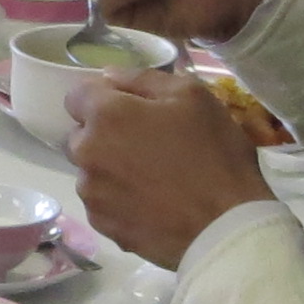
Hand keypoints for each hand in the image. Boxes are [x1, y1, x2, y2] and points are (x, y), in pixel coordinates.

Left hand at [69, 68, 276, 269]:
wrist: (226, 227)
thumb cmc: (213, 155)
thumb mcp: (192, 96)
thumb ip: (143, 78)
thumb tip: (108, 76)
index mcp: (105, 116)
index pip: (77, 95)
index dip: (104, 98)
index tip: (133, 109)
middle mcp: (86, 154)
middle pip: (81, 135)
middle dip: (106, 134)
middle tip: (148, 144)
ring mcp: (92, 194)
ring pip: (91, 171)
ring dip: (111, 169)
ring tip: (153, 179)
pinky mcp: (103, 226)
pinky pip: (103, 203)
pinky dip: (119, 200)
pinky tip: (152, 204)